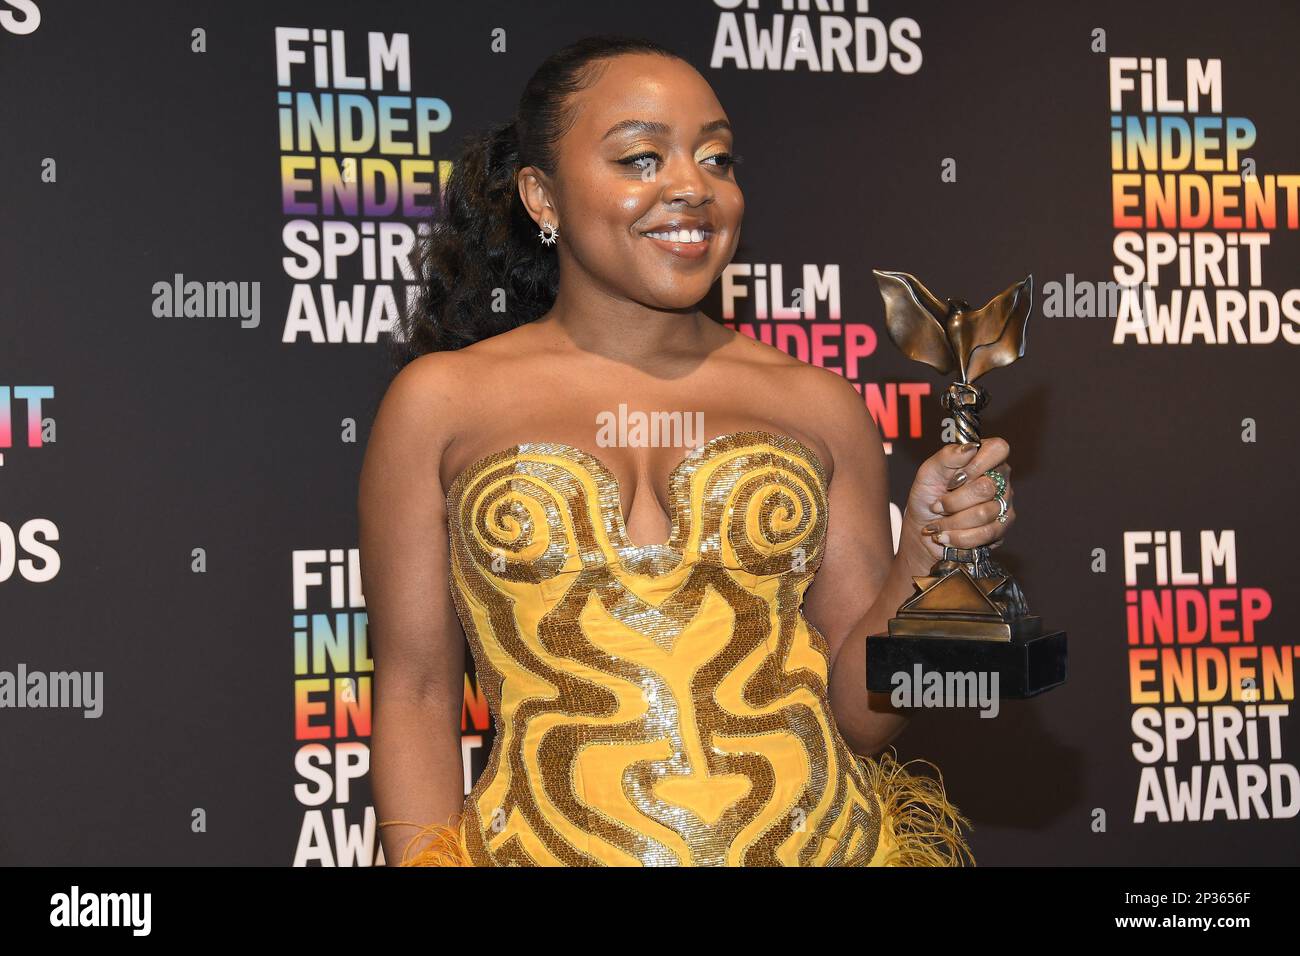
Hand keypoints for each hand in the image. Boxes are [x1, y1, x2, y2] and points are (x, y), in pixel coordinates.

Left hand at [902, 437, 1014, 562]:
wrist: (924, 529)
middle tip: (937, 506)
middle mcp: (999, 478)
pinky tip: (946, 536)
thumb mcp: (928, 472)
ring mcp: (1004, 503)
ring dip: (952, 522)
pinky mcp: (1002, 527)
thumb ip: (947, 456)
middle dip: (953, 501)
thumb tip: (970, 447)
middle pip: (987, 487)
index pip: (998, 449)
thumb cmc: (927, 496)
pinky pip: (985, 533)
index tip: (953, 480)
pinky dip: (959, 537)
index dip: (975, 465)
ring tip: (939, 523)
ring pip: (984, 514)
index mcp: (983, 457)